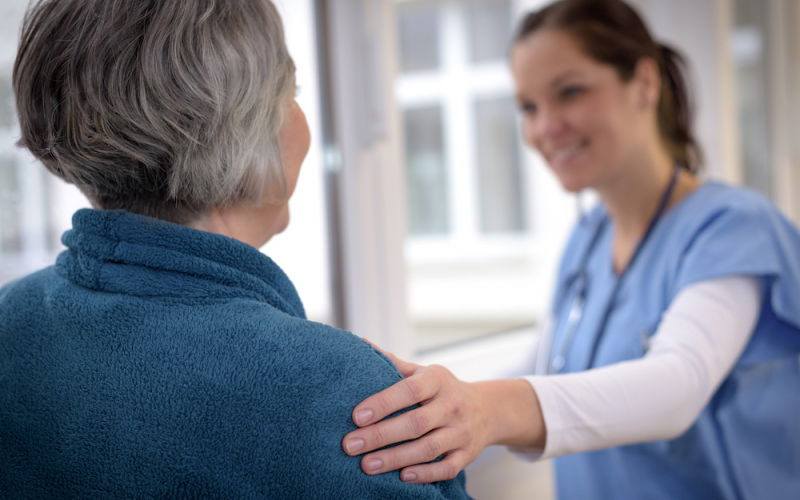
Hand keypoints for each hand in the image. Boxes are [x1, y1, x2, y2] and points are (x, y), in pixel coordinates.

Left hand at [342, 344, 544, 483]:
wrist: (487, 409)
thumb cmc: (443, 390)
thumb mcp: (423, 372)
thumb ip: (393, 363)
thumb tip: (360, 346)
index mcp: (438, 380)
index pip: (409, 390)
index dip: (383, 403)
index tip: (356, 416)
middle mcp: (452, 405)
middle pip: (415, 423)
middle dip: (380, 436)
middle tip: (350, 445)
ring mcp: (462, 432)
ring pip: (428, 448)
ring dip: (396, 458)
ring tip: (367, 465)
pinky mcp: (467, 455)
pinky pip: (446, 468)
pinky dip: (425, 474)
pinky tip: (403, 476)